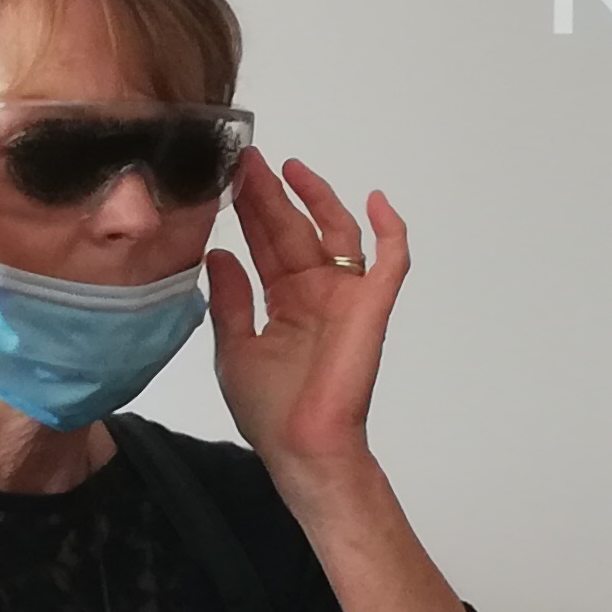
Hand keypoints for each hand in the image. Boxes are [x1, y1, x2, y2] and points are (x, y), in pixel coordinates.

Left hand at [209, 155, 405, 477]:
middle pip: (296, 229)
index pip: (267, 244)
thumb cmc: (271, 413)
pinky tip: (376, 200)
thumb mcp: (234, 347)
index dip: (250, 210)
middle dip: (273, 195)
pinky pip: (391, 262)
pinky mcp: (371, 307)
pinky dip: (391, 230)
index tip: (229, 177)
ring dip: (317, 199)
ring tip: (291, 168)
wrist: (303, 451)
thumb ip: (230, 299)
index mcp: (285, 302)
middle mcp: (317, 293)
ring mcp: (347, 298)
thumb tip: (220, 253)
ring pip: (337, 233)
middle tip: (249, 161)